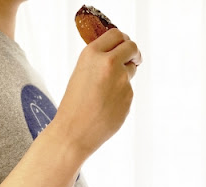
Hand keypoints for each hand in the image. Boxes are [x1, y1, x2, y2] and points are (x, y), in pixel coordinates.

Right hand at [52, 28, 140, 160]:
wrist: (73, 132)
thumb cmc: (72, 105)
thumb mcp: (80, 74)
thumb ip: (99, 62)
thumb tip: (121, 57)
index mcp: (92, 55)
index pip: (116, 34)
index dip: (122, 39)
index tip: (123, 46)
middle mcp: (109, 63)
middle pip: (132, 47)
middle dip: (133, 53)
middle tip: (132, 59)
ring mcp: (122, 80)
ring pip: (131, 71)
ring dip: (124, 77)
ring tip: (104, 94)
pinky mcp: (128, 97)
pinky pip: (128, 92)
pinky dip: (120, 97)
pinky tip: (106, 107)